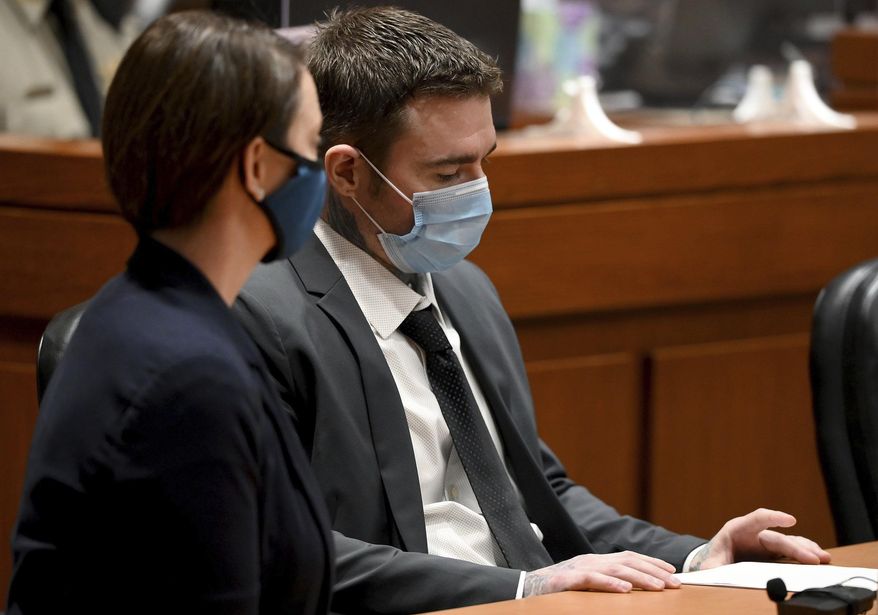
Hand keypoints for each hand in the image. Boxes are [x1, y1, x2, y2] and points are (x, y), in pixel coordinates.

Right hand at [522, 551, 679, 596]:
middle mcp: (591, 560)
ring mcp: (580, 568)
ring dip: (640, 577)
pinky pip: (592, 580)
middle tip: (675, 582)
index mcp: (597, 560)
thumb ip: (607, 580)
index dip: (652, 563)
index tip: (672, 572)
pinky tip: (625, 589)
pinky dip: (609, 583)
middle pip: (628, 562)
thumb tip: (632, 586)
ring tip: (658, 587)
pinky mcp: (568, 580)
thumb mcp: (587, 582)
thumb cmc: (557, 588)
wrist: (526, 586)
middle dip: (654, 571)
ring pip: (615, 569)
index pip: (629, 557)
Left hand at [687, 508, 831, 570]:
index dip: (774, 518)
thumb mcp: (710, 561)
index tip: (790, 520)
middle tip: (815, 559)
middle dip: (797, 547)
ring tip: (824, 558)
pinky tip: (817, 558)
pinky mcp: (773, 552)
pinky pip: (791, 551)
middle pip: (778, 538)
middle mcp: (755, 534)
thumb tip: (712, 570)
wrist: (717, 558)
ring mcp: (766, 543)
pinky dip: (804, 554)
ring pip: (789, 542)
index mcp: (738, 530)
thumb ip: (713, 565)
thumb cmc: (714, 556)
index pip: (757, 519)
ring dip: (806, 550)